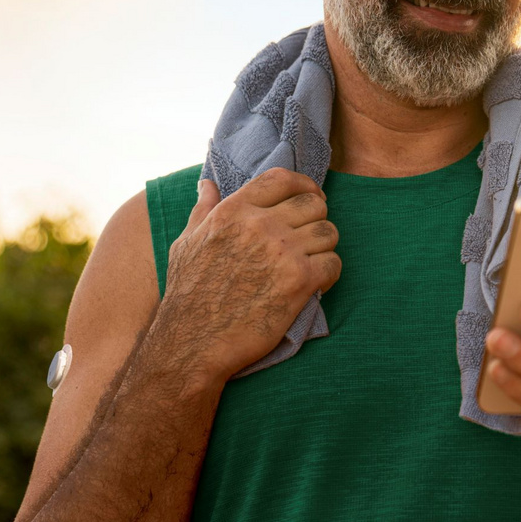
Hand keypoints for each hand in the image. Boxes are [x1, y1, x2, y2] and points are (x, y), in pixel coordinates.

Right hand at [152, 167, 341, 381]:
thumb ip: (203, 210)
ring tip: (311, 262)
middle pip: (314, 203)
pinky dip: (329, 273)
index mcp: (233, 211)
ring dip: (324, 247)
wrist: (193, 343)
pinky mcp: (299, 281)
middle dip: (317, 218)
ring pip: (329, 232)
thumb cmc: (187, 295)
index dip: (304, 184)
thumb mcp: (186, 243)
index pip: (282, 178)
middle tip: (310, 238)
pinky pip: (334, 263)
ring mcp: (282, 252)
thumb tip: (207, 183)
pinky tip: (315, 283)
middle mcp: (259, 225)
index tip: (310, 197)